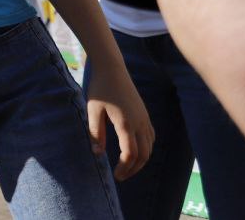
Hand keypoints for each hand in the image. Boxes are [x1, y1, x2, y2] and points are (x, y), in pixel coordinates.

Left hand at [86, 64, 153, 179]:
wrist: (112, 68)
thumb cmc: (100, 88)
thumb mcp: (93, 110)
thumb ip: (96, 132)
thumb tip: (98, 153)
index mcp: (125, 124)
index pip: (130, 154)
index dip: (125, 168)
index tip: (116, 176)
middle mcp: (139, 123)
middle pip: (144, 154)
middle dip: (134, 169)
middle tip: (121, 176)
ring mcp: (144, 119)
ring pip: (150, 147)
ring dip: (141, 160)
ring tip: (127, 167)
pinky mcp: (145, 115)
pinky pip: (151, 137)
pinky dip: (146, 148)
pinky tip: (136, 151)